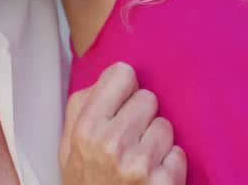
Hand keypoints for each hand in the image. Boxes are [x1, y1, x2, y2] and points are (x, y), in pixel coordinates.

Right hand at [60, 62, 186, 183]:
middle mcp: (112, 143)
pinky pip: (179, 153)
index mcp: (86, 129)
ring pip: (166, 125)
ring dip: (157, 143)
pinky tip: (151, 178)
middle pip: (148, 98)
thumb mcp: (69, 147)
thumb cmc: (87, 184)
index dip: (124, 90)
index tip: (121, 105)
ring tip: (138, 162)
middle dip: (142, 118)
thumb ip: (83, 106)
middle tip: (129, 141)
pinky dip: (169, 166)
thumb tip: (114, 76)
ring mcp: (140, 164)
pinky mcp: (163, 183)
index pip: (122, 73)